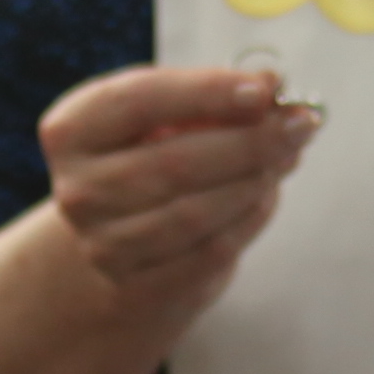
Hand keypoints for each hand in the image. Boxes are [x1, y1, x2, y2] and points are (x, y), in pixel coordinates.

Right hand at [35, 62, 320, 299]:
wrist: (119, 242)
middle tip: (301, 123)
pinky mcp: (135, 288)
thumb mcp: (170, 117)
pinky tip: (266, 194)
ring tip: (287, 155)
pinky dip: (248, 219)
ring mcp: (102, 244)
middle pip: (174, 162)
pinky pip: (209, 253)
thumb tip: (271, 85)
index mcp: (72, 130)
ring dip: (254, 181)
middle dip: (250, 140)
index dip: (204, 91)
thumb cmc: (150, 159)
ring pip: (195, 213)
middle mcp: (77, 189)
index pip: (137, 101)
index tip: (263, 88)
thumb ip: (215, 98)